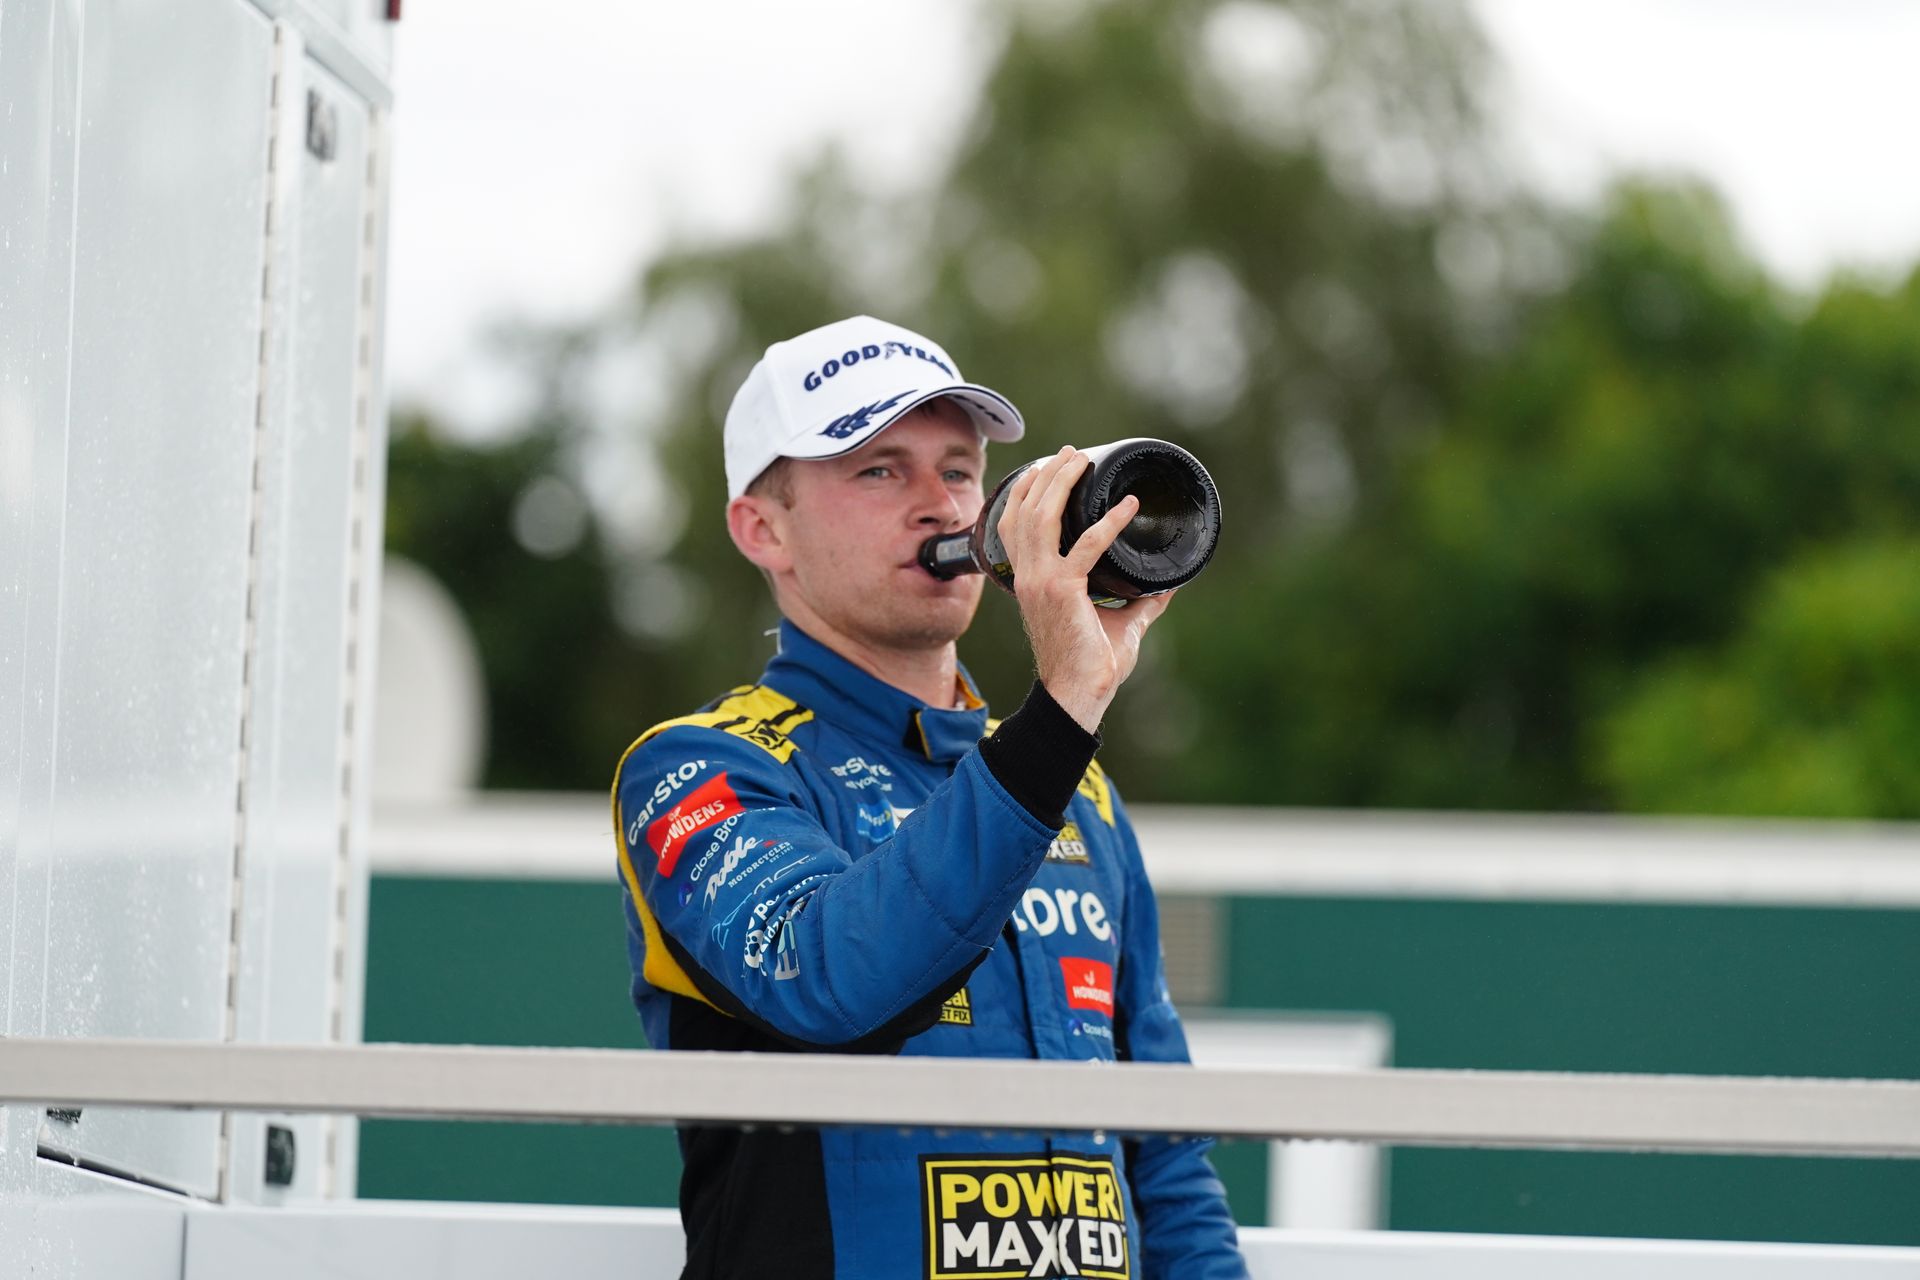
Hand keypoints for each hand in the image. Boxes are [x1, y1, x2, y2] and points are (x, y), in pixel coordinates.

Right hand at [996, 446, 1176, 732]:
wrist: (1077, 695)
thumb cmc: (1091, 665)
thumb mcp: (1119, 625)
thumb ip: (1140, 602)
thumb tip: (1170, 584)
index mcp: (1030, 581)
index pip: (1013, 526)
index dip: (1026, 492)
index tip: (1048, 467)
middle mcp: (1028, 577)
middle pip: (1024, 511)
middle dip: (1045, 476)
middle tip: (1069, 453)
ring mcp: (1040, 582)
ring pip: (1041, 518)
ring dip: (1062, 484)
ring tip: (1081, 461)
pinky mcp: (1062, 590)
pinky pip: (1085, 546)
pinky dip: (1109, 523)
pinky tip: (1128, 507)